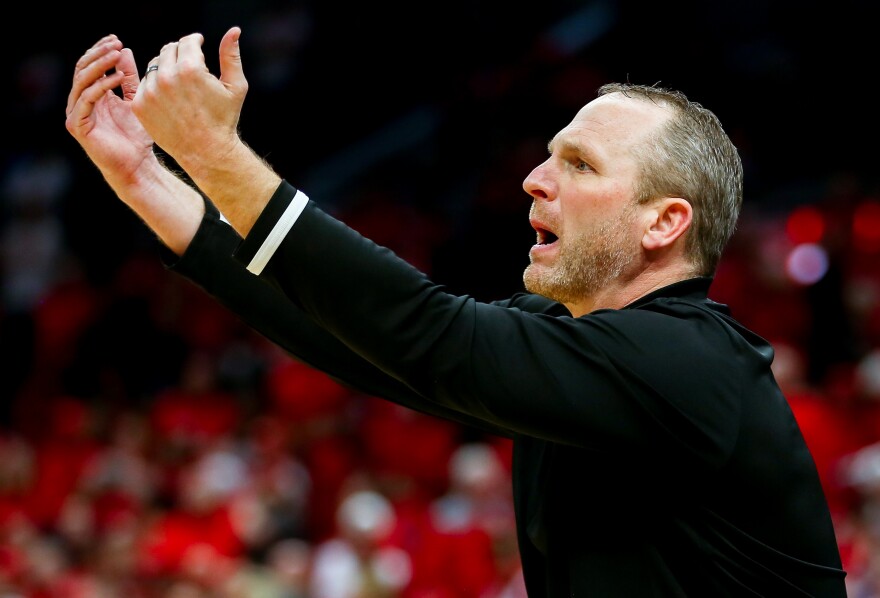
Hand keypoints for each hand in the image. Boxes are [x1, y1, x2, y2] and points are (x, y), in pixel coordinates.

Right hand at [65, 35, 156, 188]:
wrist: (137, 165)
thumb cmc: (137, 136)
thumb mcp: (135, 99)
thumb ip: (128, 77)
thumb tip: (124, 50)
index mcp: (91, 95)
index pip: (89, 66)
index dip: (100, 51)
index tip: (116, 39)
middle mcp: (80, 102)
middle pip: (82, 70)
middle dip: (98, 54)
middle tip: (115, 44)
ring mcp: (76, 114)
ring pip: (82, 81)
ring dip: (99, 65)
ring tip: (116, 55)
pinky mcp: (78, 126)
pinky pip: (86, 99)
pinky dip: (102, 86)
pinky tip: (118, 78)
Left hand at [133, 27, 247, 176]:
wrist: (206, 151)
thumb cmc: (224, 119)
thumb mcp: (235, 87)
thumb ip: (231, 55)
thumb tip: (234, 30)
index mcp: (191, 69)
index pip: (187, 41)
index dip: (195, 41)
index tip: (198, 46)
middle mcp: (167, 78)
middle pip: (168, 49)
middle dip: (180, 53)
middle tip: (189, 66)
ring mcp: (150, 92)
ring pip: (154, 65)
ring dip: (165, 69)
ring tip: (180, 85)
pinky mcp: (139, 105)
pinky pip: (144, 84)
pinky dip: (155, 86)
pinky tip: (169, 98)